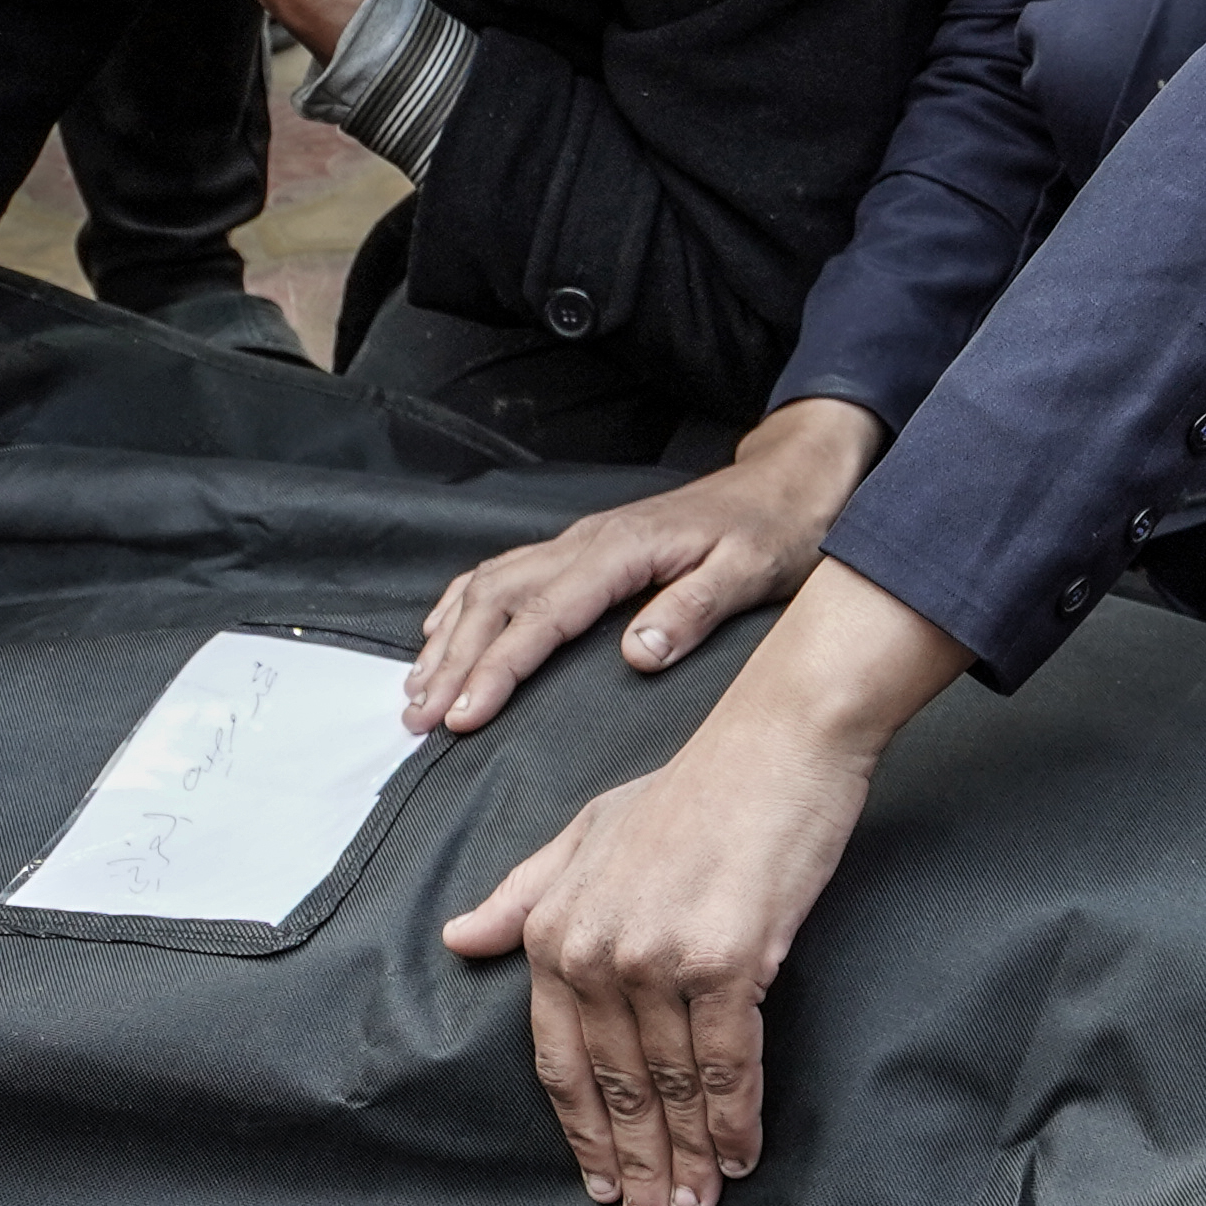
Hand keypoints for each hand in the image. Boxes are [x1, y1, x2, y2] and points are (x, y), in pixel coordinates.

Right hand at [407, 398, 878, 732]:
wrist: (788, 482)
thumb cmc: (774, 531)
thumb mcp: (751, 572)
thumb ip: (693, 610)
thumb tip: (636, 656)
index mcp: (621, 551)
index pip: (542, 617)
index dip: (497, 669)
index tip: (463, 718)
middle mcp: (586, 541)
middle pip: (497, 601)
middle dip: (453, 664)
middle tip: (420, 723)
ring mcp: (579, 540)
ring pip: (489, 585)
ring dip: (448, 639)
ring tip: (417, 695)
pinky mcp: (582, 546)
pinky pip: (504, 570)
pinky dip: (463, 605)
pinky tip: (441, 634)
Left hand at [438, 558, 965, 1205]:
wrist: (776, 745)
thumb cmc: (690, 788)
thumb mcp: (587, 832)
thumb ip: (524, 893)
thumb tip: (460, 940)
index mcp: (554, 928)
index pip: (560, 1060)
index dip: (584, 1132)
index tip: (601, 1183)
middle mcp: (596, 950)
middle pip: (614, 1086)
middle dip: (636, 1164)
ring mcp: (659, 957)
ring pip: (672, 1084)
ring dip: (689, 1157)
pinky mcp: (728, 960)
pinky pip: (729, 1063)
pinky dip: (737, 1119)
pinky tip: (742, 1157)